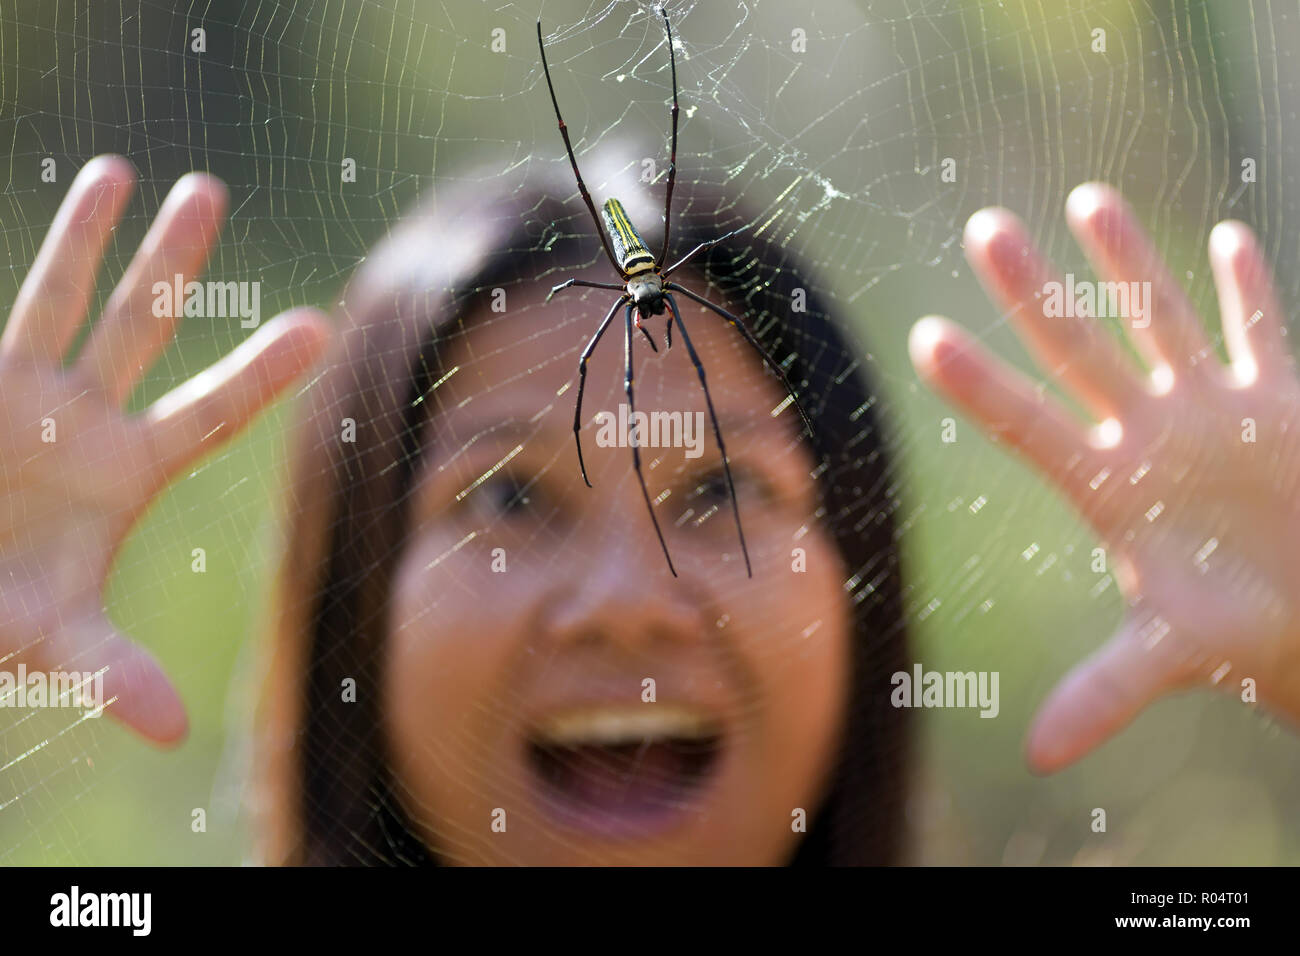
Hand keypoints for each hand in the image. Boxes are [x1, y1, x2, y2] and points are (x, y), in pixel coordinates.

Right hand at [0, 155, 330, 743]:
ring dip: (90, 238)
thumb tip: (174, 732)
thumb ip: (112, 674)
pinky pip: (6, 310)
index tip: (320, 325)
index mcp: (128, 470)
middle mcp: (85, 418)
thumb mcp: (51, 640)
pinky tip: (53, 195)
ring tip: (124, 171)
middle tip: (207, 193)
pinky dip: (22, 264)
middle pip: (144, 327)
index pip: (209, 409)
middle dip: (172, 265)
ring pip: (65, 300)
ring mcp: (24, 393)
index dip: (260, 371)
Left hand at [909, 182, 1299, 772]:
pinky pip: (1260, 331)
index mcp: (1109, 487)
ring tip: (1087, 199)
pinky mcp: (1278, 403)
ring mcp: (1211, 411)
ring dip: (1128, 261)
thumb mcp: (1170, 654)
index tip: (925, 338)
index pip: (1028, 423)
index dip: (981, 383)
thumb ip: (1104, 692)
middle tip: (984, 228)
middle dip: (1036, 291)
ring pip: (1158, 318)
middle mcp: (1147, 434)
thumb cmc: (1237, 633)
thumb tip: (1039, 756)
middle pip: (1079, 347)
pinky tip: (1224, 238)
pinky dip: (1246, 290)